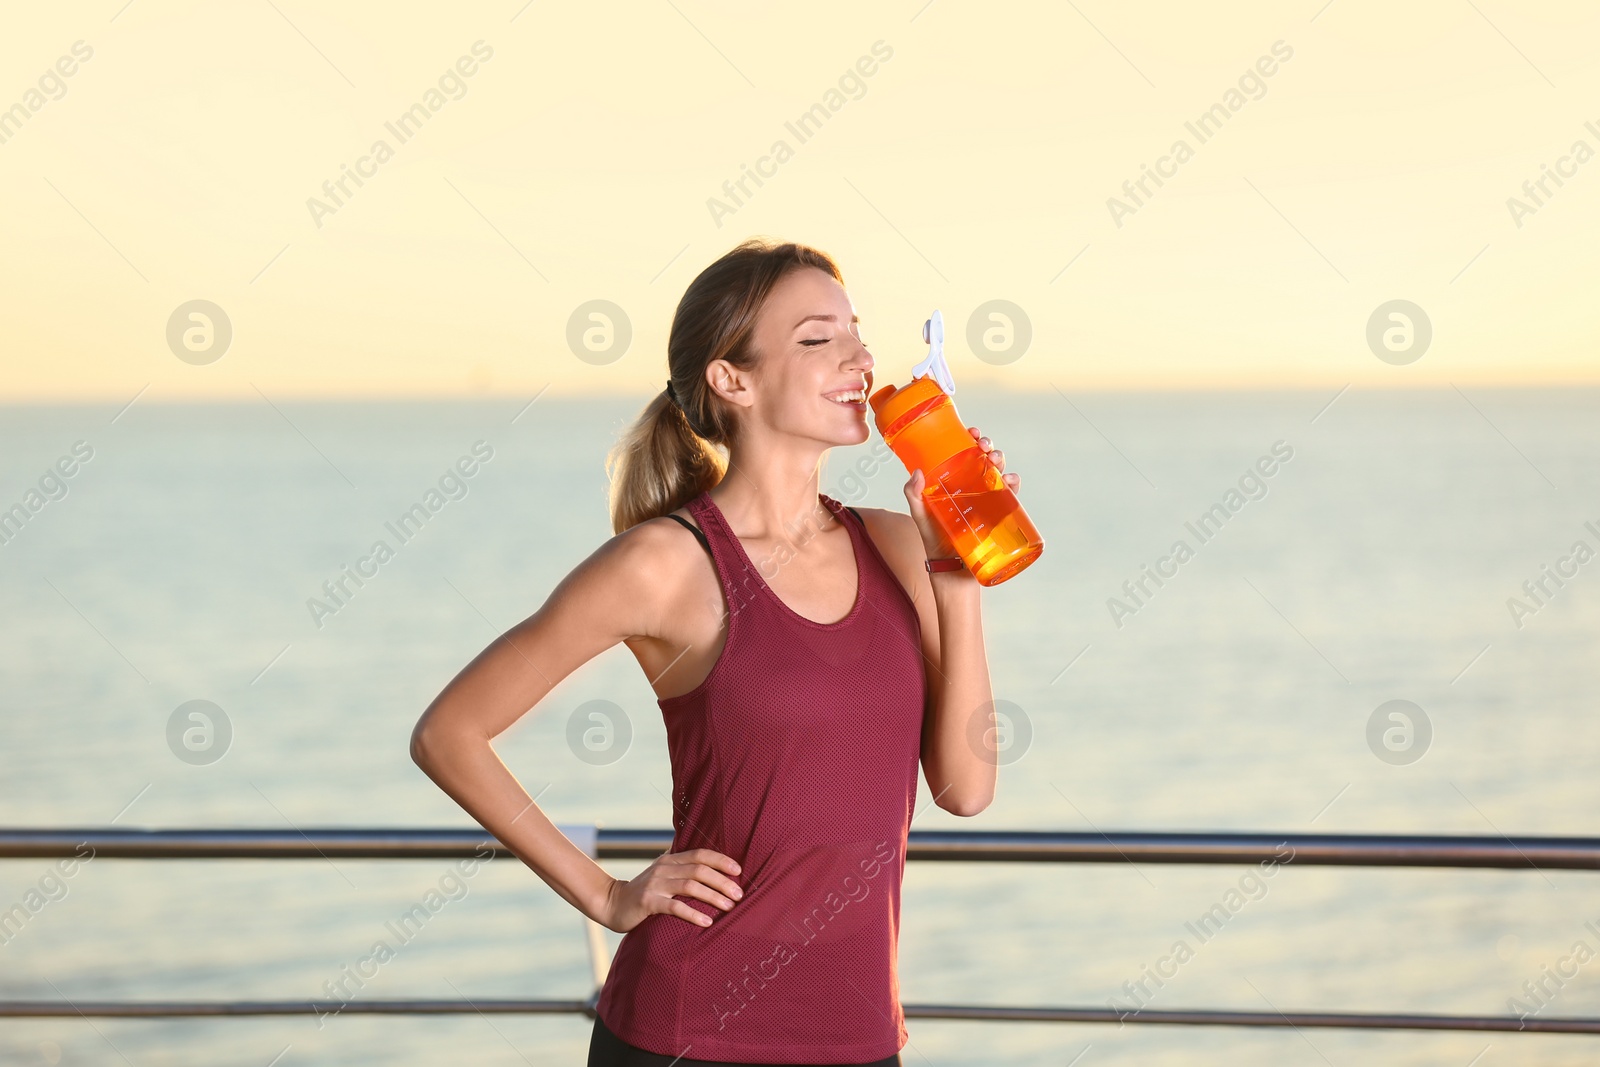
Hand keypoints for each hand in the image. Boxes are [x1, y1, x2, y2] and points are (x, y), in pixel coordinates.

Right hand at [597, 847, 743, 932]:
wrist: (613, 903)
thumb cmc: (645, 892)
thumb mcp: (663, 874)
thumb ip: (681, 868)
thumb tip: (710, 866)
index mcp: (670, 859)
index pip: (700, 854)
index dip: (721, 860)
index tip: (739, 871)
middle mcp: (664, 868)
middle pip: (699, 870)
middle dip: (722, 881)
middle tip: (739, 894)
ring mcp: (655, 884)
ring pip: (690, 886)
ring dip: (713, 896)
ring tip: (729, 907)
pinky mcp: (648, 902)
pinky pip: (675, 907)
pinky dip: (693, 913)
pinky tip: (707, 922)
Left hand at [902, 425, 1020, 558]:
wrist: (952, 568)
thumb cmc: (934, 540)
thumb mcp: (921, 516)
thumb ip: (914, 495)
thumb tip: (917, 472)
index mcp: (953, 481)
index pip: (962, 453)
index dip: (969, 439)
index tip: (971, 432)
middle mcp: (971, 486)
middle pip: (983, 458)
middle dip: (988, 446)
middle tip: (984, 446)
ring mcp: (986, 498)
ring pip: (998, 471)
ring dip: (1000, 460)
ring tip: (996, 461)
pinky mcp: (999, 513)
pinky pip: (1010, 494)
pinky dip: (1013, 483)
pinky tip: (1010, 481)